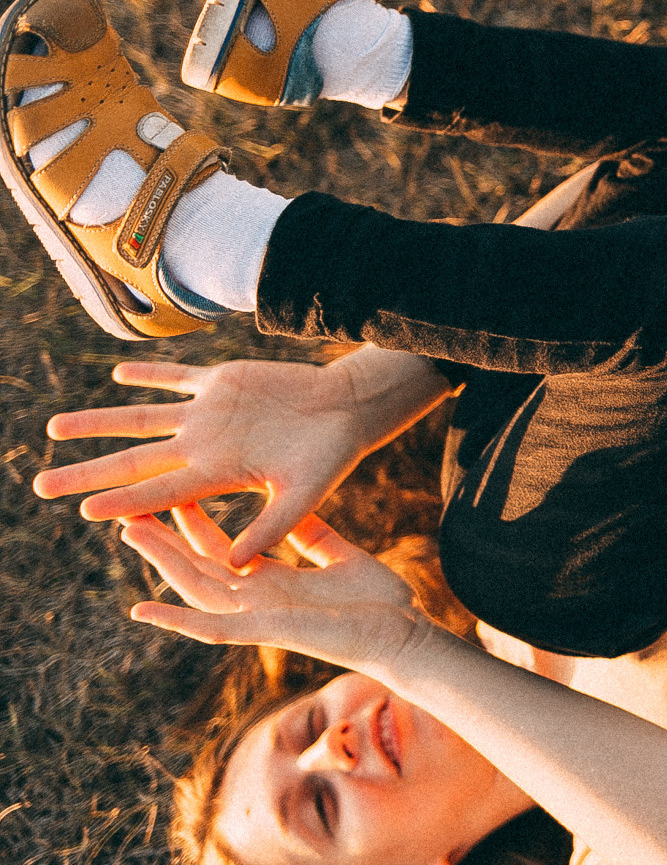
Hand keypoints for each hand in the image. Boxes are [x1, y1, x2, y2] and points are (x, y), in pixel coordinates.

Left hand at [35, 352, 447, 566]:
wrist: (351, 408)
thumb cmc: (332, 454)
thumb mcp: (305, 494)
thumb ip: (272, 526)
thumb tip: (241, 565)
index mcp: (219, 475)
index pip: (160, 490)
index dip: (122, 500)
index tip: (84, 510)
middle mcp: (204, 447)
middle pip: (133, 460)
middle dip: (87, 472)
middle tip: (41, 486)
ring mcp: (209, 414)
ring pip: (141, 418)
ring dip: (100, 422)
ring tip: (54, 429)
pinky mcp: (223, 382)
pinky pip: (177, 377)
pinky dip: (150, 374)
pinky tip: (118, 375)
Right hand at [122, 504, 435, 675]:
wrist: (405, 635)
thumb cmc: (380, 602)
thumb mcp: (341, 557)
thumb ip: (314, 538)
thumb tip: (295, 511)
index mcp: (274, 582)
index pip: (221, 552)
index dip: (194, 527)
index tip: (173, 495)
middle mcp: (259, 600)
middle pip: (198, 569)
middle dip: (164, 542)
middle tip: (129, 511)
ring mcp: (260, 617)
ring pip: (196, 589)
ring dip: (162, 564)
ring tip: (130, 534)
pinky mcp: (269, 631)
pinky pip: (214, 628)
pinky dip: (178, 620)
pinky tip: (142, 611)